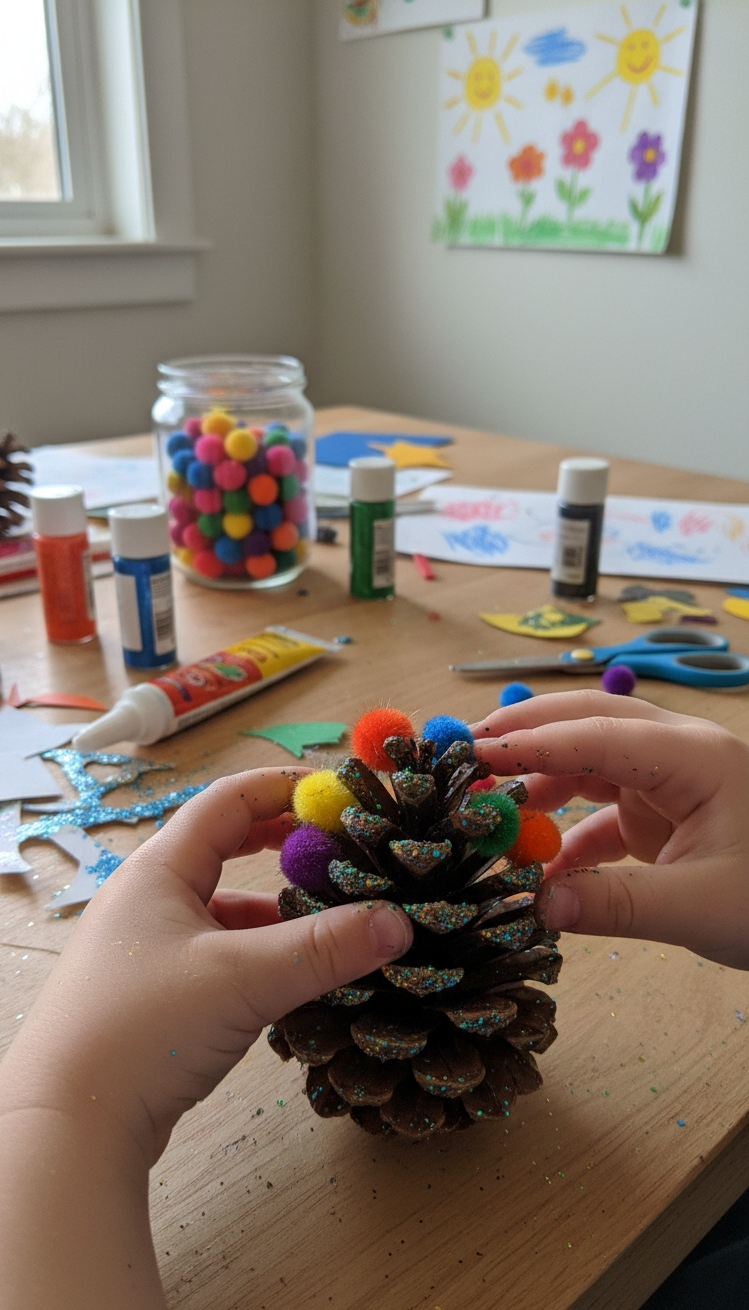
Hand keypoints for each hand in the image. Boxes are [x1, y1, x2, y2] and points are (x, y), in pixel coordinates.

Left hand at [0, 768, 412, 1163]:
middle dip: (286, 844)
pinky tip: (294, 979)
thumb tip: (400, 922)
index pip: (231, 800)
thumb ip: (325, 948)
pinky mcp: (154, 995)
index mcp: (159, 869)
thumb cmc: (144, 1029)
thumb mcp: (244, 979)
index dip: (288, 790)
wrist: (67, 1126)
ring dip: (278, 909)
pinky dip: (260, 955)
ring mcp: (149, 947)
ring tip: (334, 922)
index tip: (345, 797)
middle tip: (342, 851)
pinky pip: (219, 954)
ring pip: (225, 908)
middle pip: (226, 846)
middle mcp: (150, 897)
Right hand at [471, 691, 748, 969]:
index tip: (470, 754)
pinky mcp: (667, 814)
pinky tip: (538, 869)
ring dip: (539, 787)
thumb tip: (536, 905)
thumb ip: (616, 904)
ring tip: (487, 815)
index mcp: (693, 757)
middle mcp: (678, 754)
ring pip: (589, 763)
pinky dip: (568, 836)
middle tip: (463, 758)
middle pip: (586, 724)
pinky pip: (603, 811)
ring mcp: (672, 782)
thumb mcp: (701, 907)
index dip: (528, 742)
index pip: (595, 733)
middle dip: (524, 738)